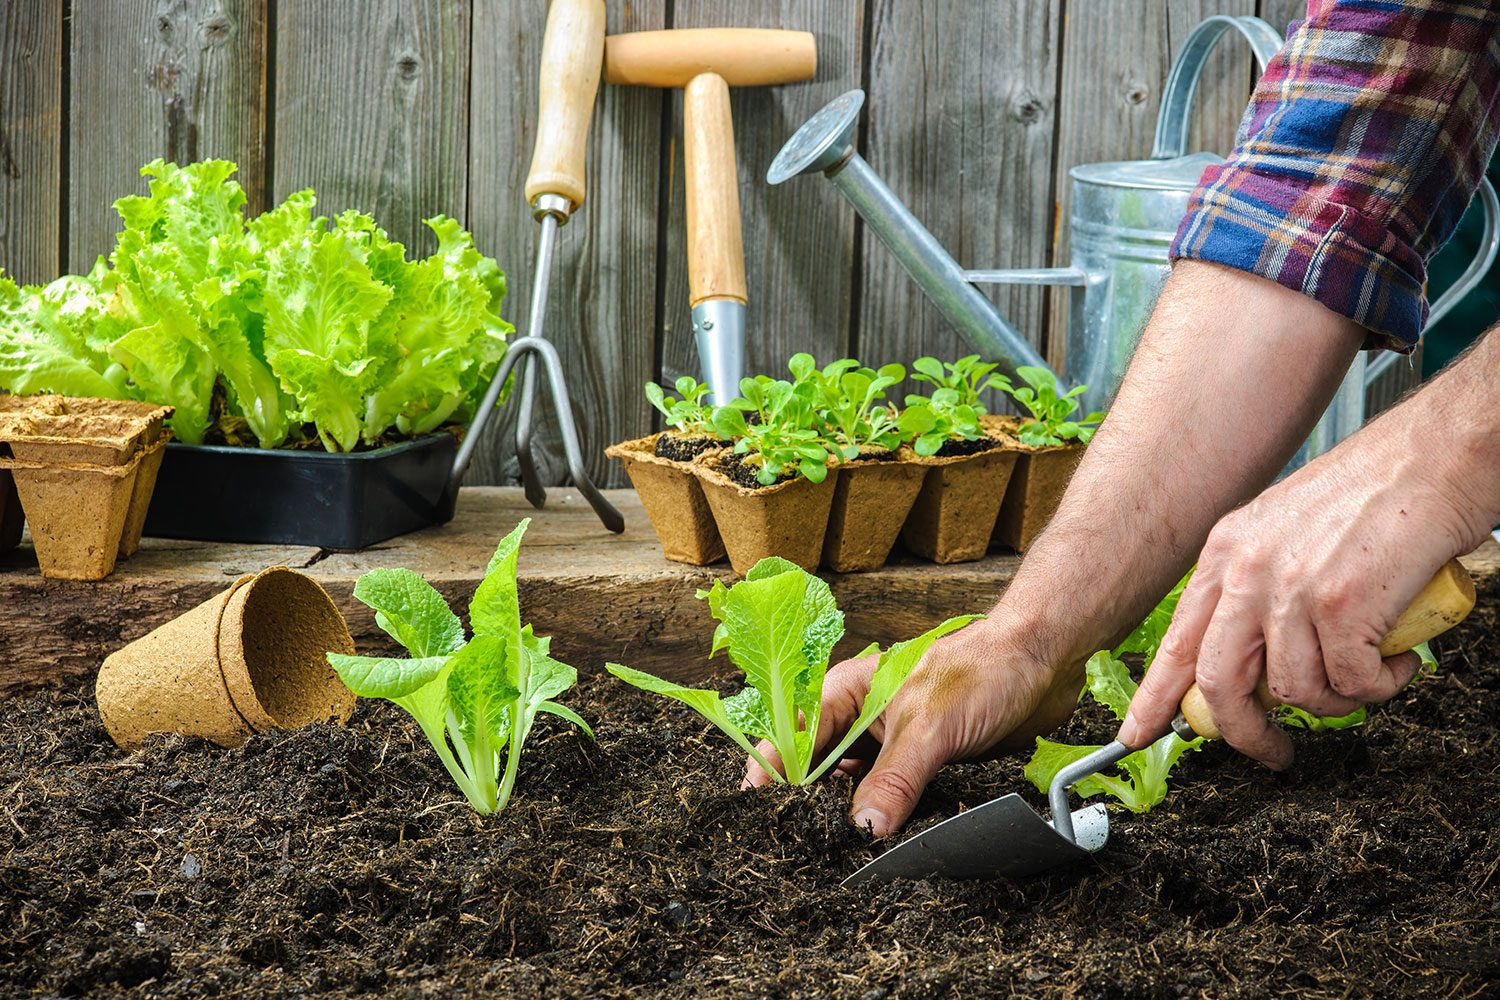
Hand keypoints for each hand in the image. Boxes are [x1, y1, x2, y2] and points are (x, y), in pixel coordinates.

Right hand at [743, 618, 1081, 836]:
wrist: (1043, 661)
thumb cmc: (983, 668)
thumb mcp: (929, 727)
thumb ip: (894, 779)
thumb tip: (863, 830)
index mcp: (847, 693)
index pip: (792, 737)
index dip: (771, 774)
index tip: (760, 812)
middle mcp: (862, 719)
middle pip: (817, 768)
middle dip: (807, 804)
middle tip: (800, 845)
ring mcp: (891, 743)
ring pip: (853, 787)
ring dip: (847, 816)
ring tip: (834, 852)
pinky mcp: (922, 764)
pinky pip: (891, 799)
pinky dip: (884, 820)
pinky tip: (881, 843)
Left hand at [1118, 428, 1482, 767]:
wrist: (1436, 456)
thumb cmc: (1376, 494)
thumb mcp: (1286, 531)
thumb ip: (1259, 588)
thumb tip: (1255, 658)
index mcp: (1226, 552)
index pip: (1177, 641)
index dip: (1155, 697)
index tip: (1137, 734)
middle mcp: (1247, 570)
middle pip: (1218, 682)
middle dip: (1244, 732)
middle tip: (1272, 752)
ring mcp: (1290, 588)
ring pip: (1294, 691)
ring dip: (1337, 702)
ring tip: (1368, 675)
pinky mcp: (1341, 605)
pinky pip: (1351, 684)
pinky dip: (1380, 686)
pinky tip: (1397, 659)